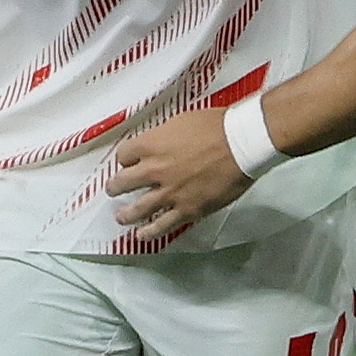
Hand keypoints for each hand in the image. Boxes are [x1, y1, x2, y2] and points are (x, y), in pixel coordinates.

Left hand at [107, 108, 256, 239]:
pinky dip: (149, 232)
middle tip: (114, 189)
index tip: (128, 162)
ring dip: (125, 214)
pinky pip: (161, 225)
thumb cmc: (216, 126)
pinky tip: (142, 235)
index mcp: (151, 145)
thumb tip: (158, 144)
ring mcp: (168, 193)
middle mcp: (153, 170)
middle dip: (115, 187)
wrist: (241, 144)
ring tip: (121, 216)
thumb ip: (163, 137)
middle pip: (121, 183)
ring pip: (136, 209)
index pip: (123, 154)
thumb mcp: (180, 121)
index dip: (125, 159)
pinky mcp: (186, 210)